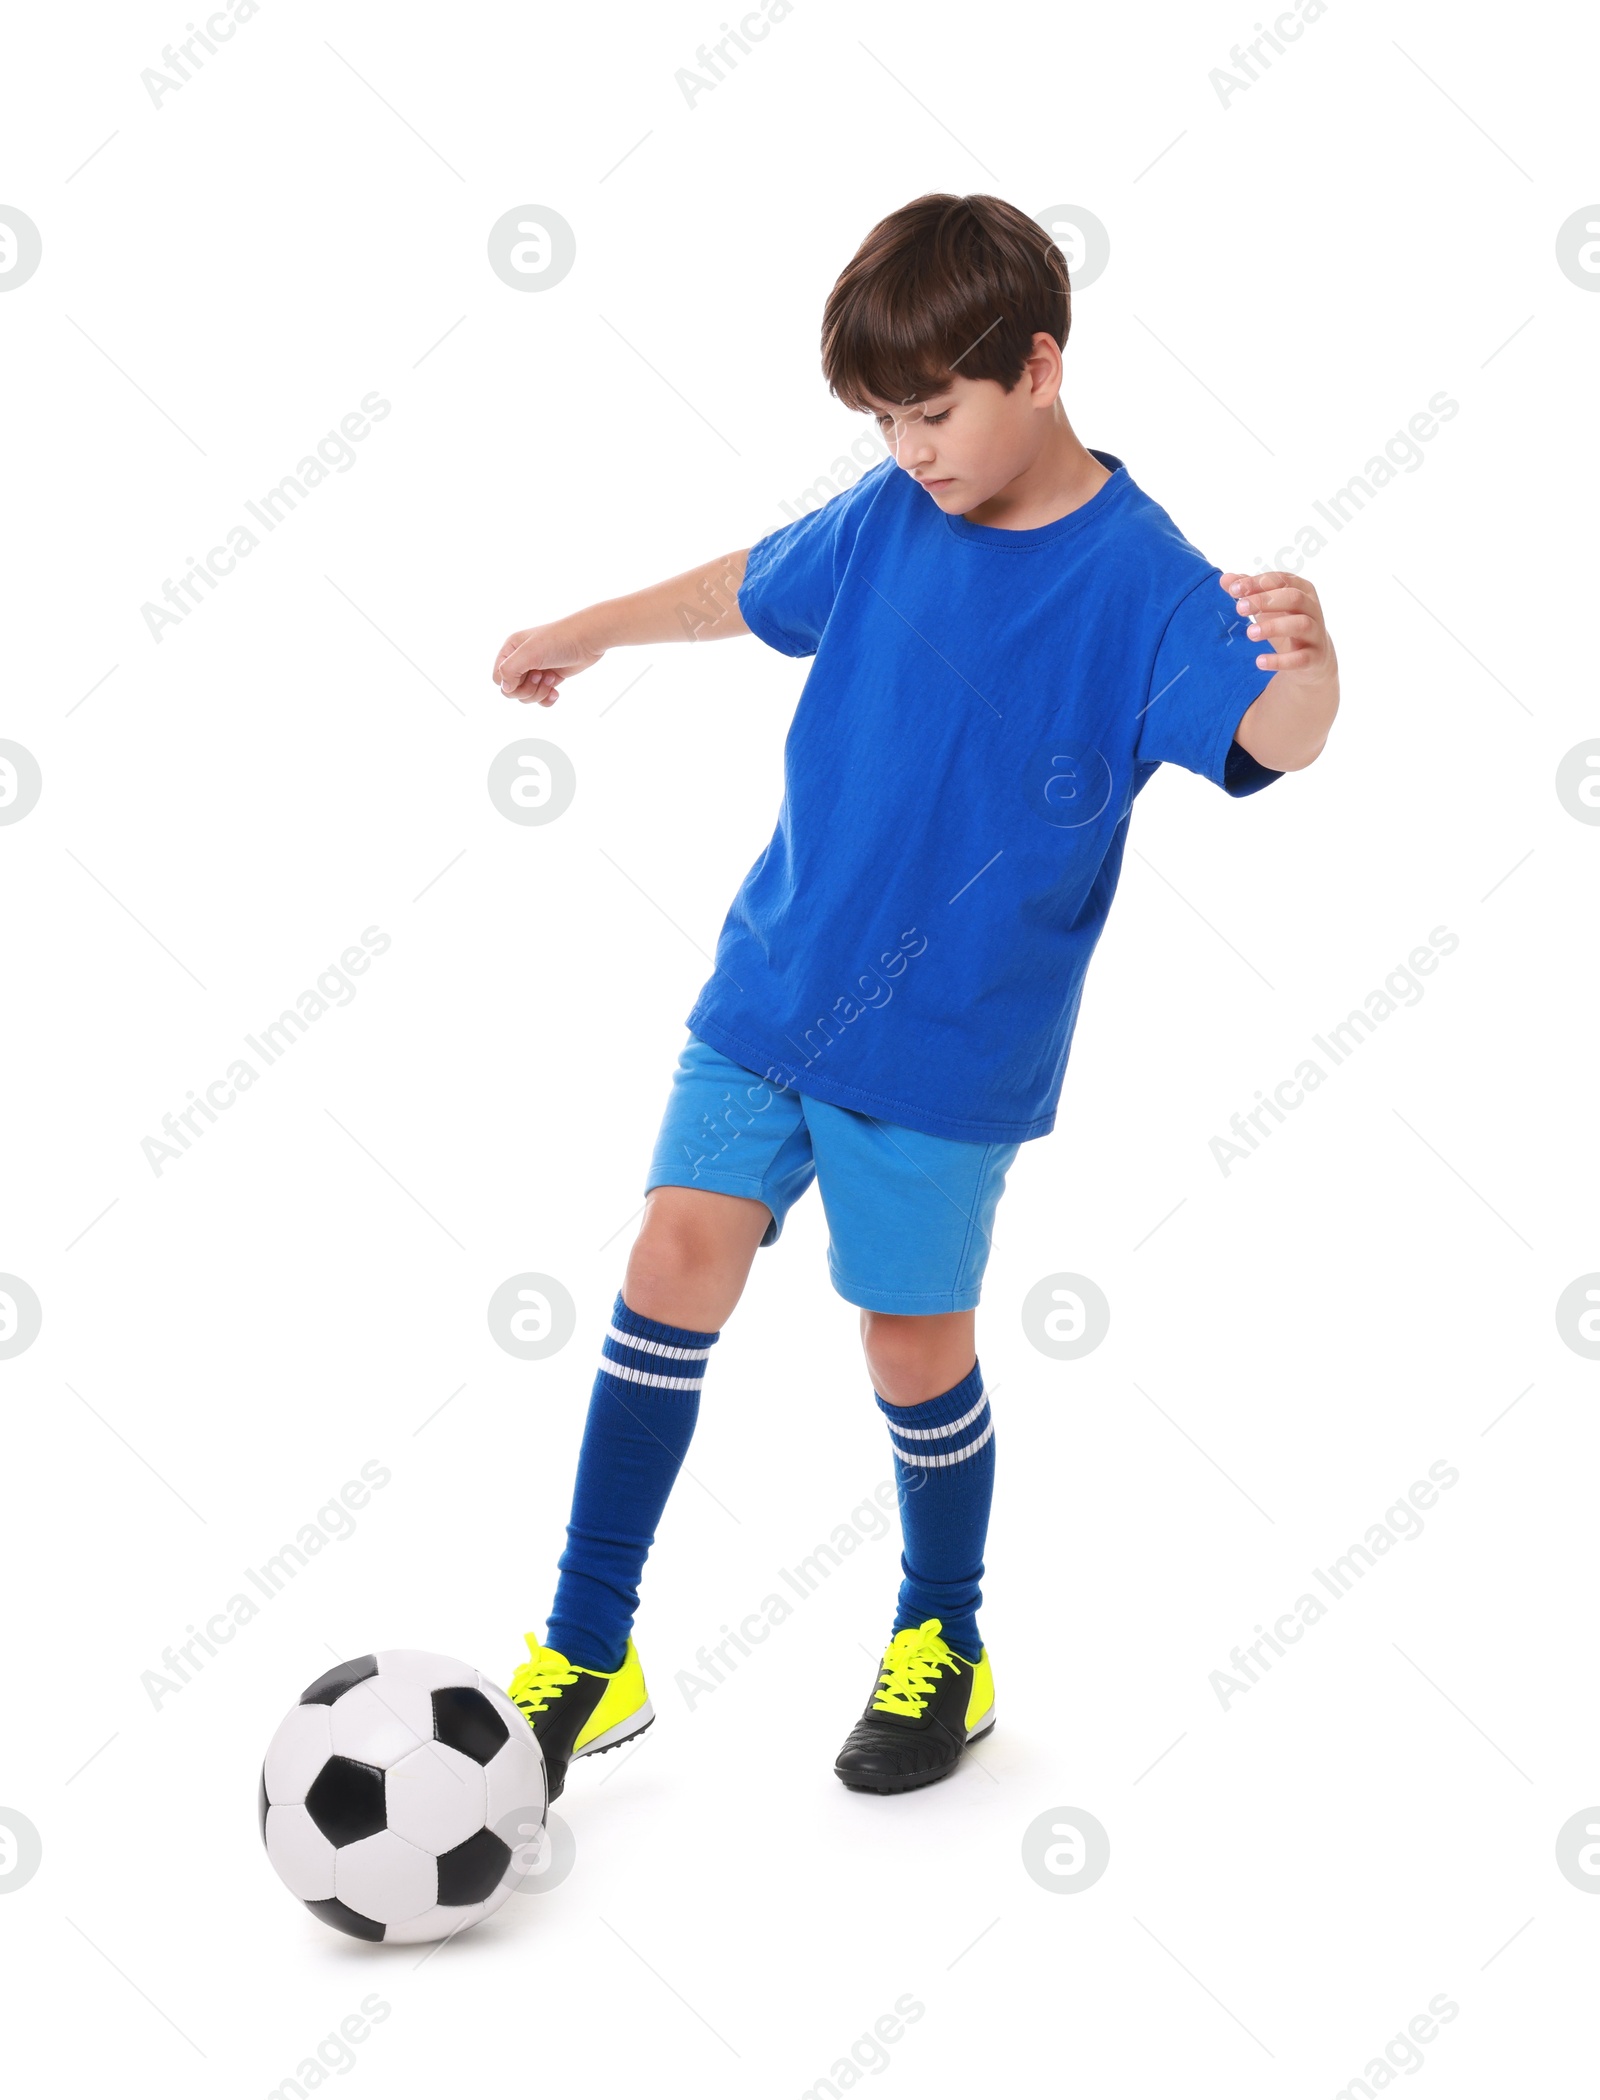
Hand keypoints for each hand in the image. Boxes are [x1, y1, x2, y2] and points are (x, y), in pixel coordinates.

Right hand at [491, 618, 605, 704]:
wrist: (587, 640)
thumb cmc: (558, 641)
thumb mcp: (529, 653)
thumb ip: (510, 670)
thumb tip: (505, 688)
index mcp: (511, 649)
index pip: (497, 677)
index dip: (509, 682)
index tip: (527, 673)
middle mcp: (521, 660)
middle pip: (511, 690)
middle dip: (527, 689)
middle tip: (541, 675)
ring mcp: (535, 670)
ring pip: (526, 696)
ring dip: (539, 692)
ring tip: (552, 678)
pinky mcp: (550, 678)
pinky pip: (540, 697)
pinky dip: (547, 699)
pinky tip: (556, 692)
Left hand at [1219, 571, 1334, 680]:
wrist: (1312, 657)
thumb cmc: (1285, 623)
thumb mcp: (1268, 606)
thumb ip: (1249, 592)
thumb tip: (1225, 579)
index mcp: (1301, 589)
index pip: (1281, 580)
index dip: (1257, 583)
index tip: (1233, 590)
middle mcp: (1312, 608)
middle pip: (1293, 597)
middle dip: (1265, 601)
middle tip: (1239, 608)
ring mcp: (1315, 632)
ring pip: (1300, 624)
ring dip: (1273, 627)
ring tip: (1250, 633)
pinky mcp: (1314, 657)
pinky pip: (1300, 658)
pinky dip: (1280, 660)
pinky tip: (1260, 661)